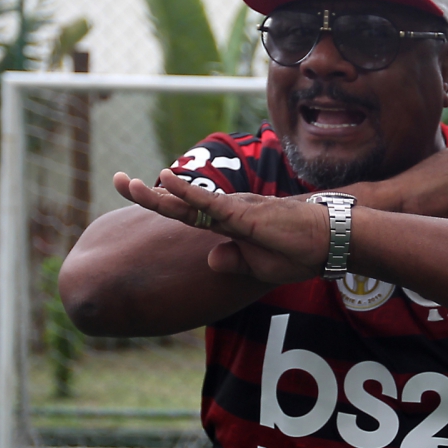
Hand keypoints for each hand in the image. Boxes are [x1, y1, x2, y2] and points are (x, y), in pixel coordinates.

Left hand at [116, 170, 327, 284]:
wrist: (329, 242)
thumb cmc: (301, 252)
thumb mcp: (260, 267)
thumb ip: (234, 261)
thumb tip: (210, 259)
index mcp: (229, 225)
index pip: (187, 213)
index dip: (161, 204)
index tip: (137, 195)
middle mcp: (228, 212)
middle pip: (180, 202)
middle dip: (147, 194)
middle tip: (117, 180)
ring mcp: (235, 211)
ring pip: (190, 201)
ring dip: (159, 193)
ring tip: (130, 184)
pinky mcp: (245, 214)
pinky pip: (211, 203)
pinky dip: (188, 193)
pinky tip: (168, 183)